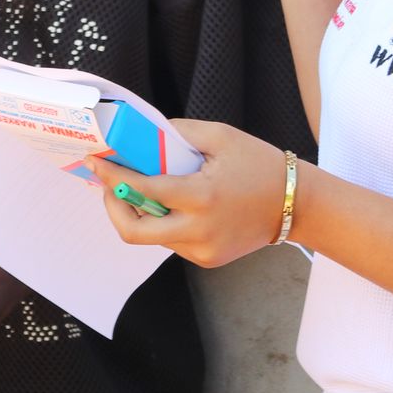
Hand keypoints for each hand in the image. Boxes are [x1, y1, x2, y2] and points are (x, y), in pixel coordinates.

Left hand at [92, 118, 294, 267]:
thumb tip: (142, 136)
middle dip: (113, 208)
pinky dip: (162, 222)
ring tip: (141, 189)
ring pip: (152, 237)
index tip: (96, 164)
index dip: (113, 178)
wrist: (296, 204)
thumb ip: (177, 133)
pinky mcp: (206, 259)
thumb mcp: (220, 136)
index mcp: (201, 197)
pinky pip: (171, 242)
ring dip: (139, 214)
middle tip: (110, 186)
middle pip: (133, 232)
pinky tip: (171, 204)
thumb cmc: (260, 164)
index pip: (143, 190)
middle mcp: (198, 230)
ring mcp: (202, 250)